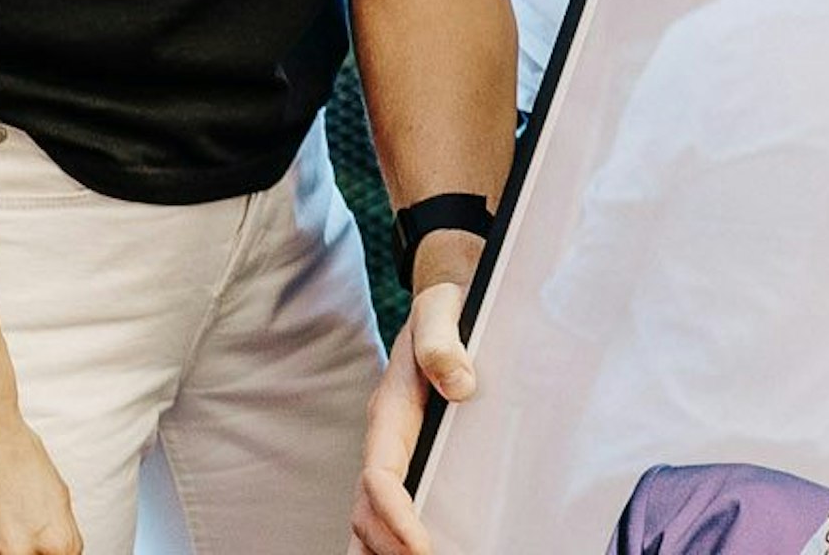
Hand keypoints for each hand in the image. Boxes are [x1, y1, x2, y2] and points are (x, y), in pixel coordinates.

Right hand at [350, 279, 477, 554]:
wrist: (442, 297)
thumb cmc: (444, 306)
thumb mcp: (443, 310)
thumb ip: (444, 342)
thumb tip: (461, 386)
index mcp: (391, 409)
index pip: (380, 475)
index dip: (395, 515)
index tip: (420, 547)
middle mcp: (386, 434)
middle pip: (367, 505)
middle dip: (387, 545)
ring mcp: (395, 445)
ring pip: (370, 510)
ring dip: (380, 546)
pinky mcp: (411, 449)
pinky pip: (391, 499)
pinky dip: (389, 534)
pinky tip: (406, 550)